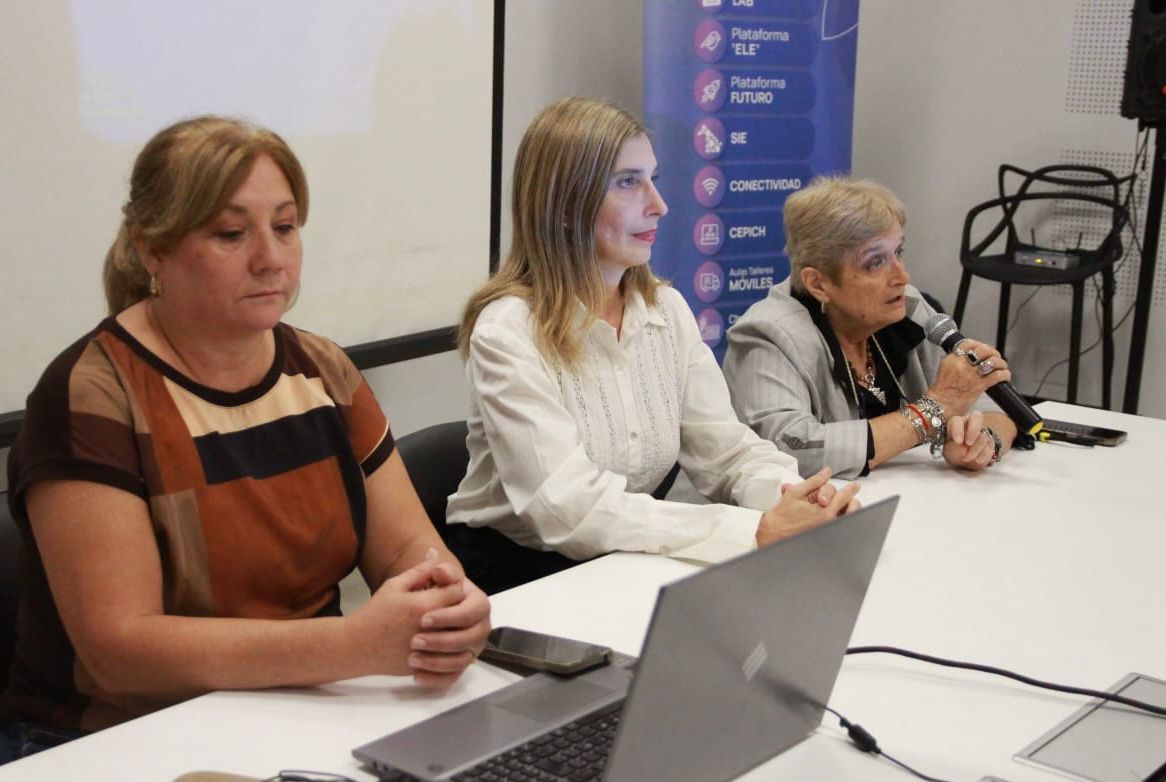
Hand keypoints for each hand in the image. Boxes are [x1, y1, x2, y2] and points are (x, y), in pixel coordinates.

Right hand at [350, 550, 478, 683]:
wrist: (357, 646)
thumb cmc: (375, 613)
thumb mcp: (394, 586)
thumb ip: (419, 571)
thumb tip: (435, 554)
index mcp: (422, 605)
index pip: (456, 591)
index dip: (453, 586)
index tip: (446, 587)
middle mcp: (429, 629)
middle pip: (462, 614)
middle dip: (458, 607)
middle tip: (449, 604)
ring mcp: (428, 650)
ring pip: (460, 640)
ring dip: (457, 630)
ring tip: (446, 623)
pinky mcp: (426, 666)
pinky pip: (449, 660)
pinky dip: (450, 651)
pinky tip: (441, 642)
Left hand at [408, 561, 491, 687]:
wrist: (410, 621)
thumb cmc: (416, 598)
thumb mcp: (418, 583)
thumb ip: (430, 572)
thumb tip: (433, 555)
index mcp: (475, 601)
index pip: (471, 610)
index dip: (449, 616)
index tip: (423, 618)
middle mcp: (479, 625)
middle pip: (471, 637)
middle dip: (443, 640)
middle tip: (416, 640)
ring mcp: (471, 647)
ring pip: (463, 660)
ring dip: (438, 661)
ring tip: (412, 658)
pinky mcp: (459, 665)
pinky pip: (453, 677)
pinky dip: (435, 678)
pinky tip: (416, 675)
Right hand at [756, 468, 860, 547]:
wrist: (773, 533)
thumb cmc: (781, 515)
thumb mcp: (796, 492)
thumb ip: (814, 481)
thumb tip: (826, 472)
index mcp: (824, 512)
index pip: (843, 496)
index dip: (850, 489)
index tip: (855, 485)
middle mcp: (829, 523)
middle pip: (851, 509)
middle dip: (853, 500)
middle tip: (853, 494)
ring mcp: (828, 531)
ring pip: (849, 519)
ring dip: (850, 510)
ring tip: (849, 504)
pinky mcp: (824, 537)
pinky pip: (840, 527)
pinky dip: (842, 519)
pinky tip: (840, 515)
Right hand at [929, 339, 1010, 416]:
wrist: (941, 407)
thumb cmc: (942, 392)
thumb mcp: (945, 369)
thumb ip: (956, 360)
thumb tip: (969, 356)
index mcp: (952, 360)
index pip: (968, 344)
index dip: (979, 344)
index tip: (983, 347)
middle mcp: (962, 365)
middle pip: (982, 349)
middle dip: (992, 352)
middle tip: (995, 356)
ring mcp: (971, 375)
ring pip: (992, 361)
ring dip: (1000, 363)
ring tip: (1001, 366)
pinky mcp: (980, 385)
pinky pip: (997, 376)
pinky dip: (1004, 375)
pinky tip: (1004, 376)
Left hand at [942, 411, 995, 470]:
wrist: (964, 456)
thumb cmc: (953, 450)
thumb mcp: (949, 451)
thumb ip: (953, 450)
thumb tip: (962, 449)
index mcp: (956, 423)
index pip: (957, 420)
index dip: (958, 429)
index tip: (958, 441)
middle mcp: (970, 423)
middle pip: (976, 417)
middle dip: (973, 430)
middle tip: (968, 444)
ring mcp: (982, 431)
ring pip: (984, 435)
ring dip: (976, 449)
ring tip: (967, 459)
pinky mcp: (990, 441)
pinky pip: (991, 446)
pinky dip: (985, 455)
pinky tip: (977, 461)